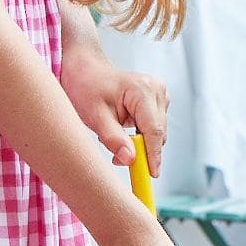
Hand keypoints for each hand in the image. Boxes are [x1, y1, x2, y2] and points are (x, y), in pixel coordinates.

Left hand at [59, 41, 168, 177]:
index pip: (154, 131)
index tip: (150, 175)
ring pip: (156, 132)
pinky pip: (153, 127)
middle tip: (117, 159)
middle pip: (157, 133)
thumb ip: (113, 139)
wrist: (86, 70)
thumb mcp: (95, 116)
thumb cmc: (87, 87)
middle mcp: (157, 90)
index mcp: (143, 90)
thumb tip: (130, 159)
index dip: (153, 156)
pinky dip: (139, 135)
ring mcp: (159, 94)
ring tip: (113, 135)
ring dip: (138, 143)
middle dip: (141, 151)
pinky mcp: (157, 101)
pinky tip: (121, 129)